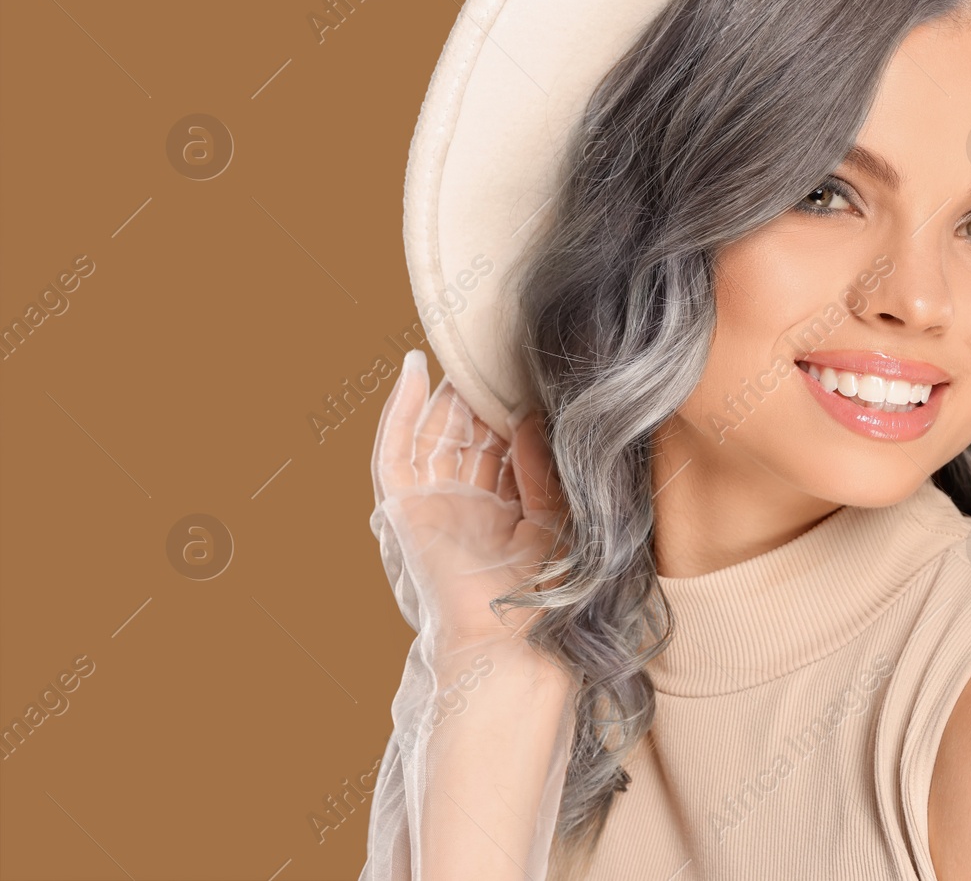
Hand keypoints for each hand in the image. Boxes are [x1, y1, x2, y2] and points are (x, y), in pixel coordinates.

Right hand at [369, 350, 563, 647]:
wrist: (506, 639)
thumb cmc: (540, 595)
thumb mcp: (553, 521)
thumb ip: (540, 471)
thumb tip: (527, 418)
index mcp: (502, 514)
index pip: (501, 448)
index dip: (510, 411)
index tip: (531, 371)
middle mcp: (464, 507)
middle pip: (467, 436)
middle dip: (479, 396)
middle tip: (497, 352)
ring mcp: (432, 506)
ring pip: (434, 435)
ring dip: (445, 395)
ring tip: (464, 352)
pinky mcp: (405, 508)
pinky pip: (396, 451)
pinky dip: (400, 410)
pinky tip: (414, 370)